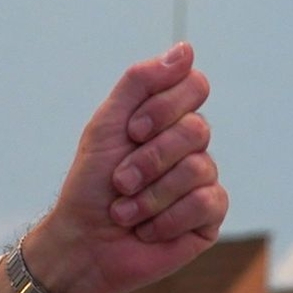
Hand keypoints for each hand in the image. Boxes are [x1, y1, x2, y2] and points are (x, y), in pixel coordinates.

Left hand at [21, 44, 226, 292]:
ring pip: (198, 169)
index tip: (131, 131)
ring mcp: (203, 181)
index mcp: (168, 120)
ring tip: (125, 211)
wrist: (82, 243)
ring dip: (150, 195)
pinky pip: (206, 203)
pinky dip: (166, 218)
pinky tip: (147, 230)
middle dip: (148, 159)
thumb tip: (186, 49)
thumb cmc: (90, 185)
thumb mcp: (107, 126)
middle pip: (196, 130)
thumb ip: (141, 83)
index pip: (194, 86)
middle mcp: (191, 147)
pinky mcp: (210, 217)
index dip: (164, 108)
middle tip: (119, 181)